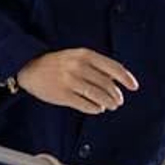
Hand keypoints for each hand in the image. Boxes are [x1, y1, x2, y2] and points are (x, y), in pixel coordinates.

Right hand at [16, 49, 138, 113]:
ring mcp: (70, 81)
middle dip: (116, 95)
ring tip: (111, 106)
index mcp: (85, 55)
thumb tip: (117, 79)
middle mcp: (78, 67)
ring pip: (98, 96)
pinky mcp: (63, 95)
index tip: (134, 86)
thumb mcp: (78, 56)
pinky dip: (95, 109)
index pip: (113, 67)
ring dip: (108, 103)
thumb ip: (97, 66)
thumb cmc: (58, 63)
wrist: (30, 67)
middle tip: (119, 101)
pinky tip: (98, 108)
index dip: (126, 78)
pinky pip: (85, 105)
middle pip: (107, 85)